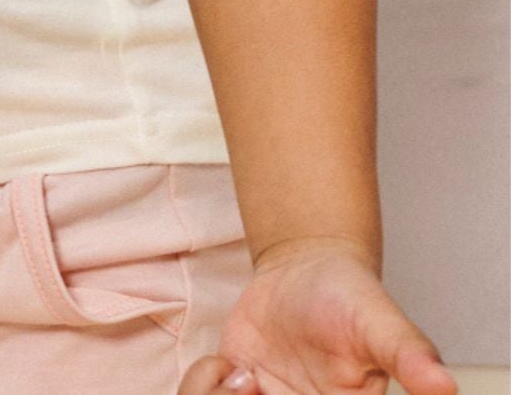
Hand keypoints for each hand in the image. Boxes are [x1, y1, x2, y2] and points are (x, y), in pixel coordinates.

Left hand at [176, 239, 458, 394]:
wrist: (306, 268)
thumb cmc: (349, 295)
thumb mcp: (379, 320)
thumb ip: (408, 354)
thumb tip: (445, 386)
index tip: (284, 394)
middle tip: (253, 384)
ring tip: (243, 376)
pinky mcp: (231, 393)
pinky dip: (204, 386)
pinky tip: (228, 365)